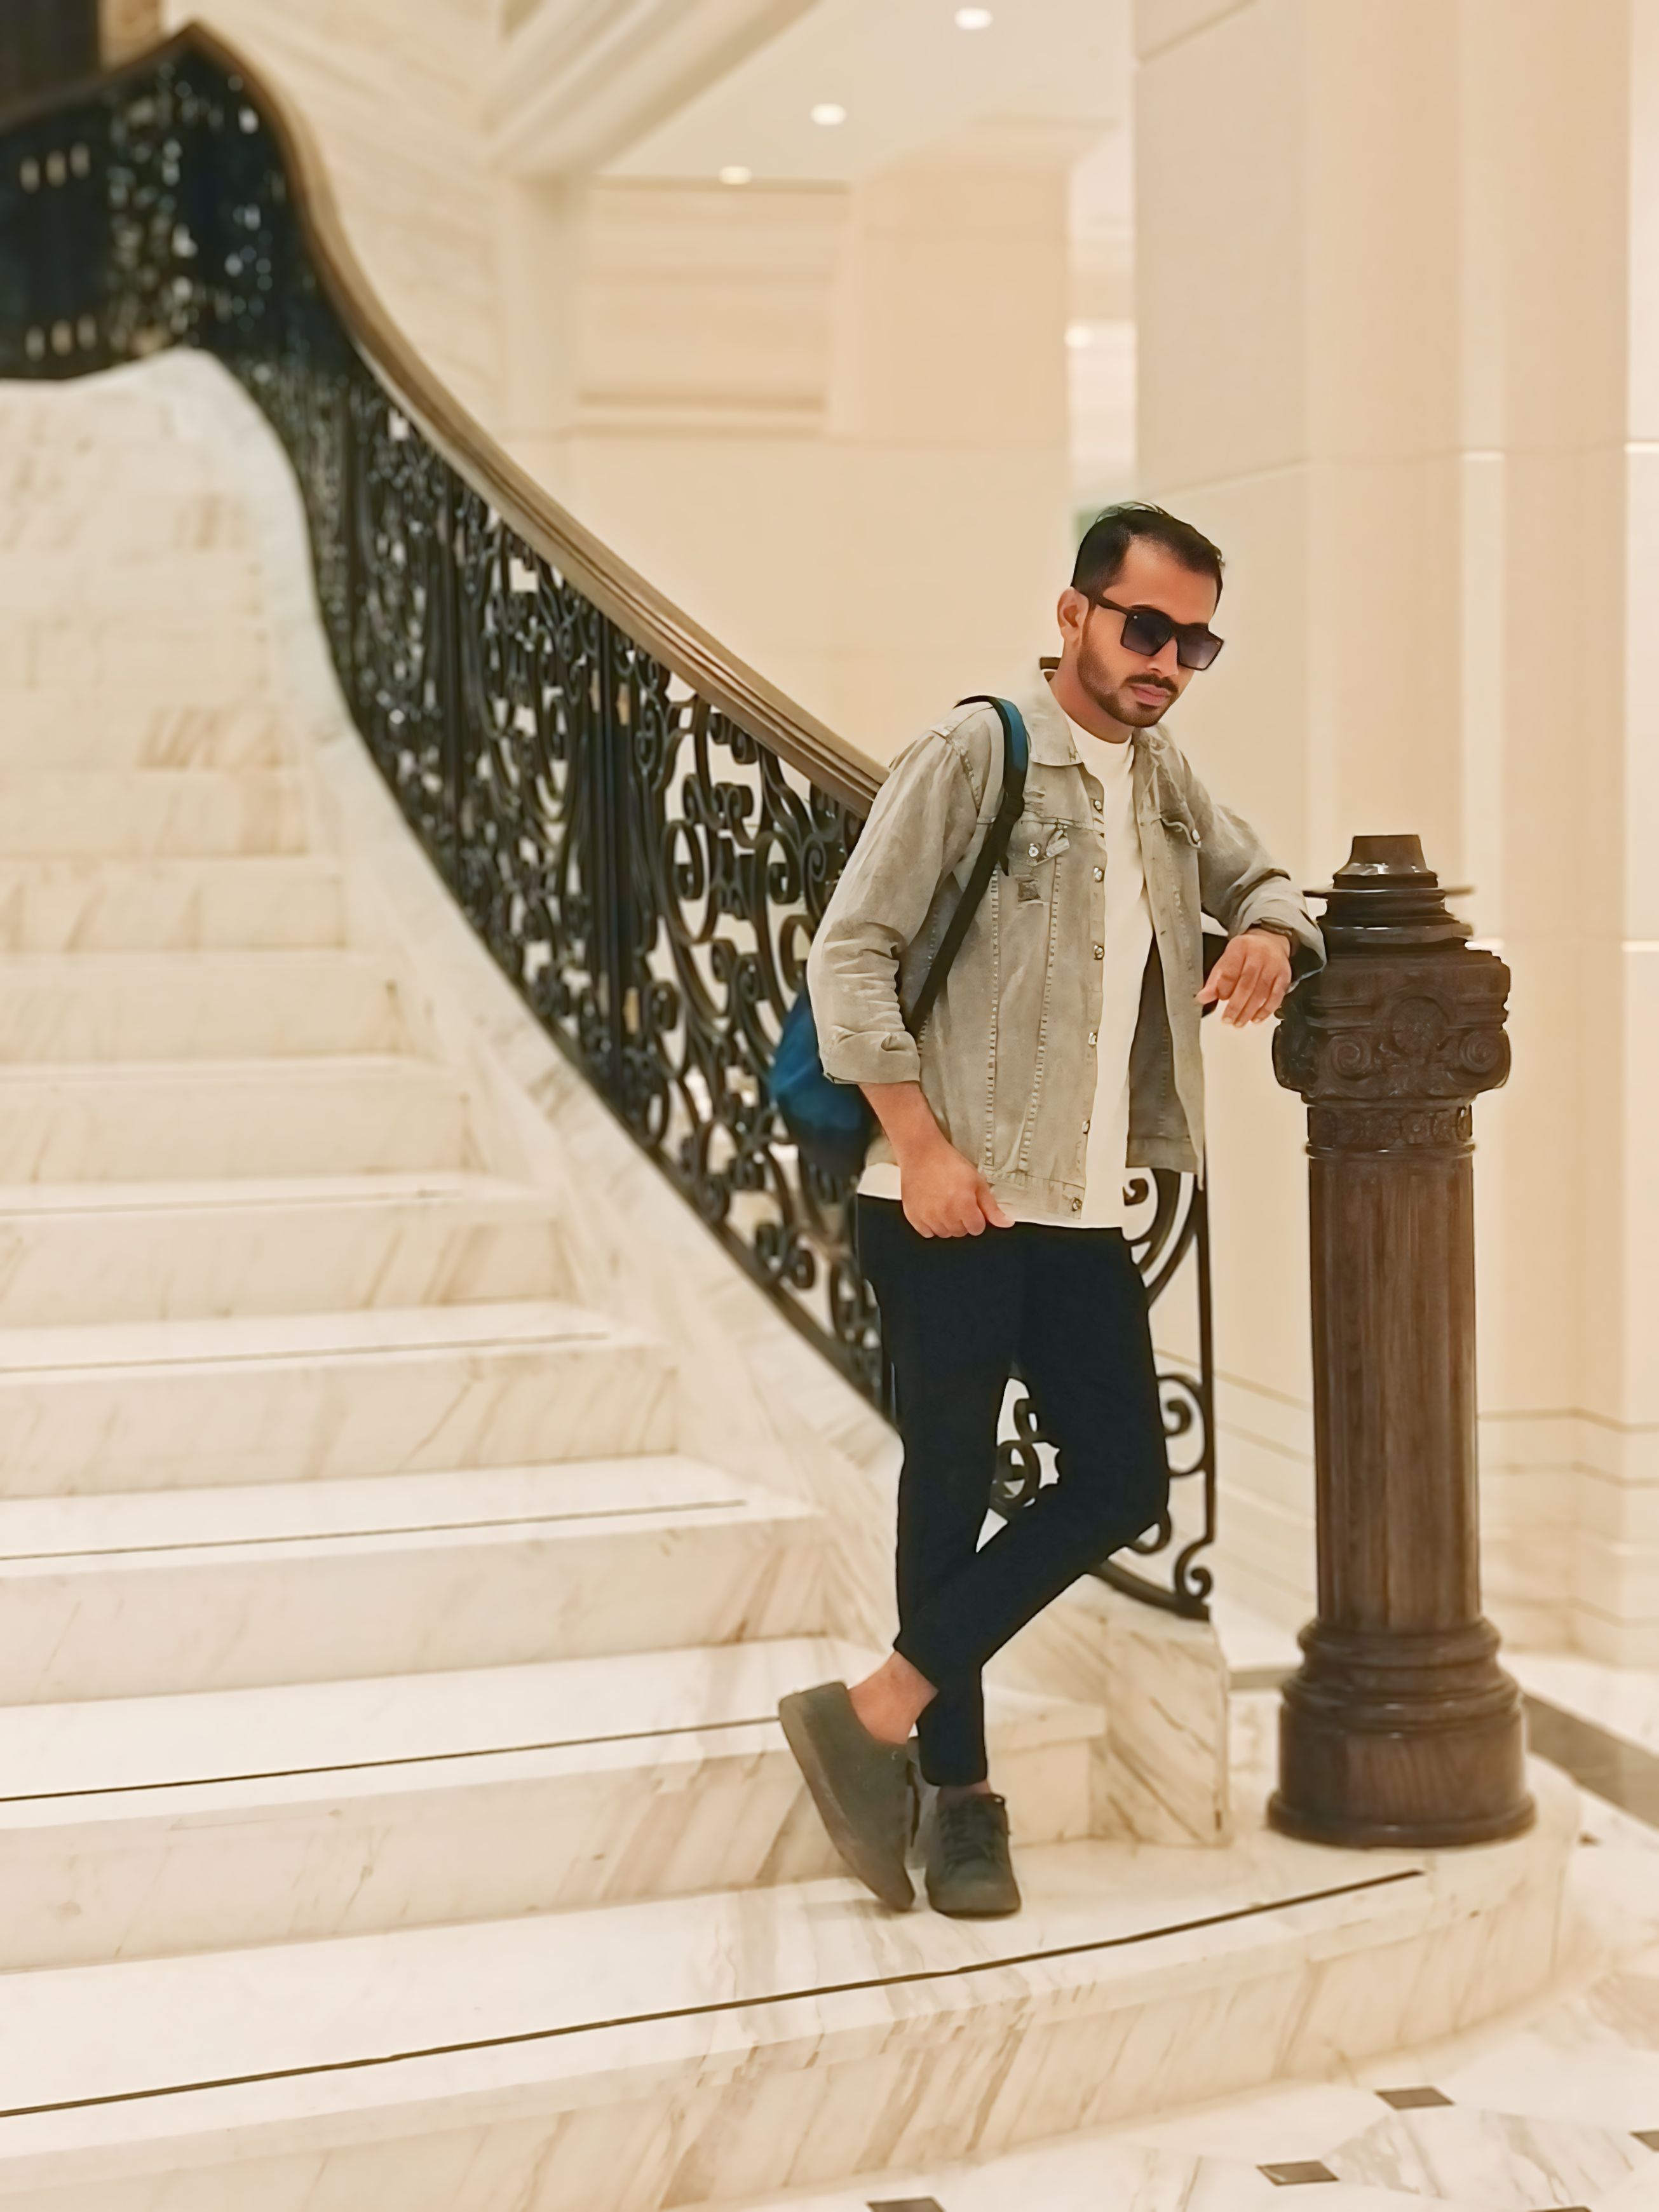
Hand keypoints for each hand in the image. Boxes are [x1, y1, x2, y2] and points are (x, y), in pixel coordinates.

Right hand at [898, 1133, 1013, 1237]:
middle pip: (960, 1232)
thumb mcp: (977, 1182)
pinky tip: (931, 1208)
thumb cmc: (949, 1163)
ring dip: (946, 1223)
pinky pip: (926, 1232)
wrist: (921, 1153)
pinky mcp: (913, 1217)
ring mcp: (928, 1217)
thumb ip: (991, 1207)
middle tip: (956, 1201)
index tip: (970, 1205)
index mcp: (964, 1207)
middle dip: (962, 1220)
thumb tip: (1006, 1223)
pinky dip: (930, 1225)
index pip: (977, 1229)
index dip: (976, 1217)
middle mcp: (945, 1215)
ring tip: (943, 1203)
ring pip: (944, 1234)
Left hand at [1197, 928, 1292, 1026]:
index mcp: (1240, 948)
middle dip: (1235, 1006)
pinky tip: (1256, 1018)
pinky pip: (1276, 997)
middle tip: (1228, 1020)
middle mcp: (1259, 955)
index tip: (1220, 999)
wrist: (1270, 941)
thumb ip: (1214, 981)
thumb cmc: (1245, 954)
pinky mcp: (1285, 976)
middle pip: (1246, 985)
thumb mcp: (1225, 961)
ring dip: (1249, 1011)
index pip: (1230, 972)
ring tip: (1239, 1022)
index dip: (1224, 989)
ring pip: (1261, 993)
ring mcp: (1274, 966)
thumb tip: (1203, 998)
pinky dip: (1266, 1011)